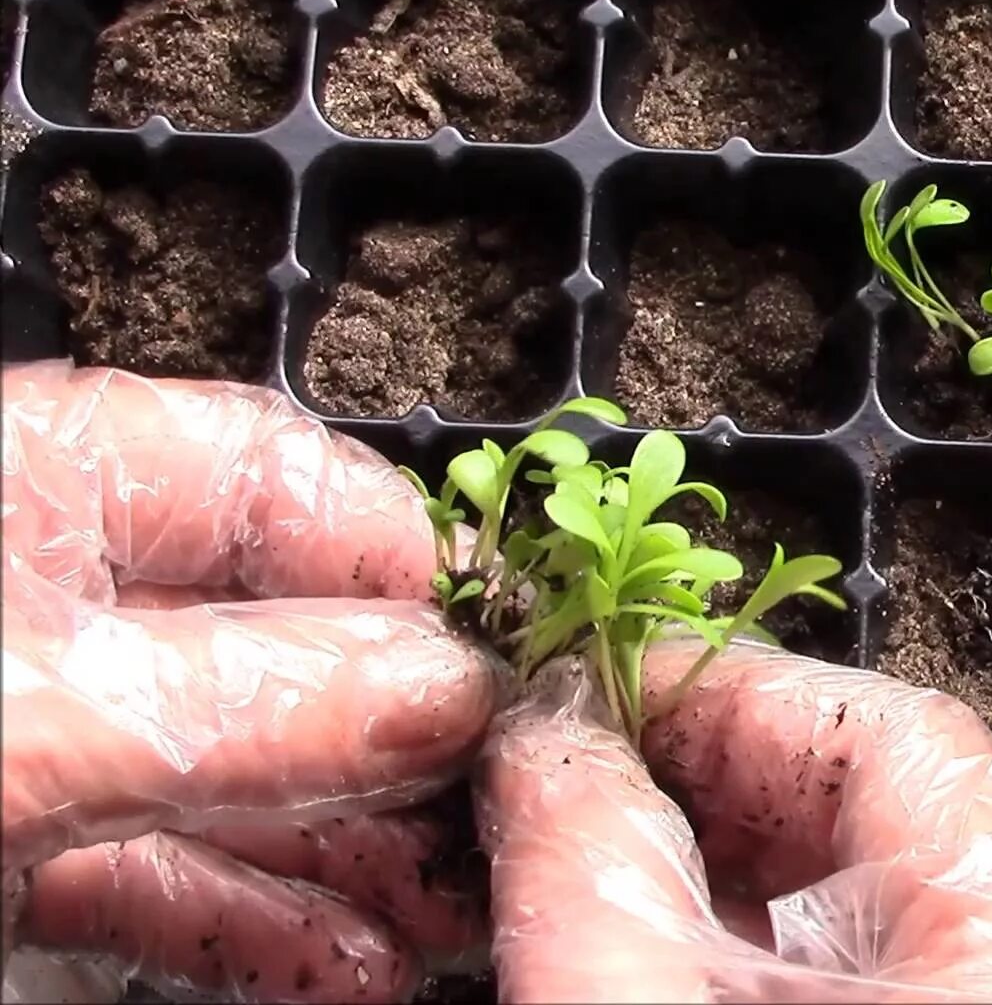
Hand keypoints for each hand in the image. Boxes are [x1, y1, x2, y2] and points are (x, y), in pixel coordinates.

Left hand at [2, 363, 498, 1001]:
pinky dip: (264, 923)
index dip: (399, 553)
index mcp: (32, 486)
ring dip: (359, 847)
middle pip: (279, 639)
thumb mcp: (24, 721)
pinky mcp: (13, 848)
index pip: (265, 472)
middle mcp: (45, 600)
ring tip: (457, 905)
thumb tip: (447, 686)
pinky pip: (163, 876)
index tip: (506, 646)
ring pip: (235, 770)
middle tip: (503, 803)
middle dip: (405, 734)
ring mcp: (37, 731)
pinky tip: (356, 963)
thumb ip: (243, 702)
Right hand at [478, 640, 991, 1002]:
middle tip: (560, 778)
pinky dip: (756, 944)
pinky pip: (863, 962)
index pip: (875, 727)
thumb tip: (542, 735)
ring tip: (585, 863)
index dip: (710, 691)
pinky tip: (663, 952)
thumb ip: (591, 870)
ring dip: (713, 865)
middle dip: (698, 778)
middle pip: (867, 799)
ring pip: (855, 891)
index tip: (582, 688)